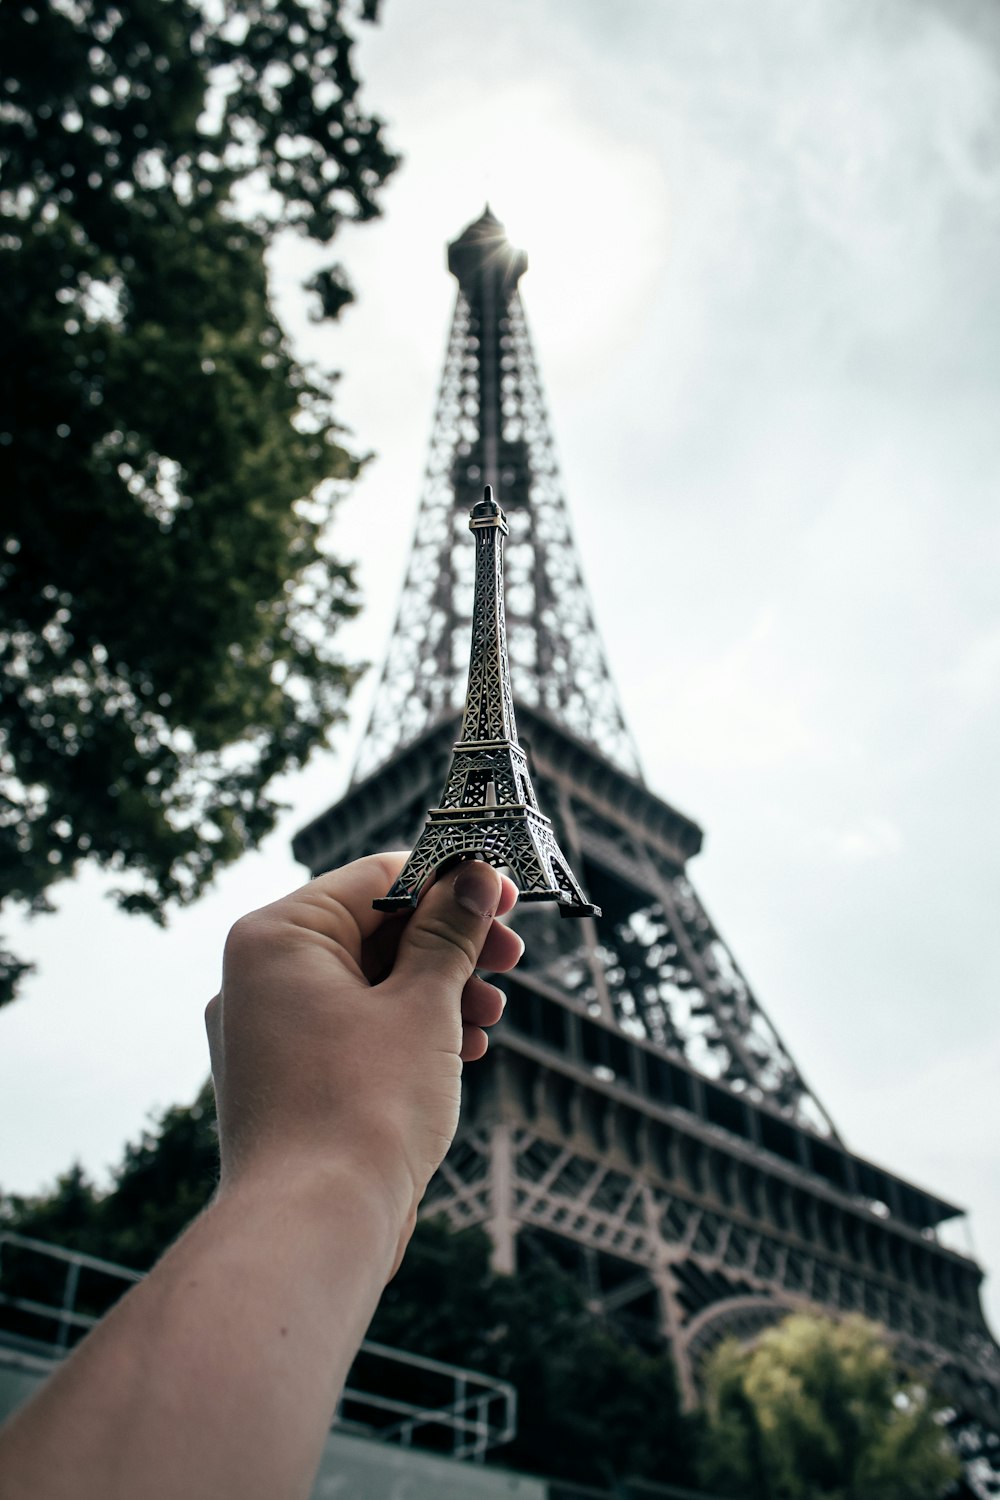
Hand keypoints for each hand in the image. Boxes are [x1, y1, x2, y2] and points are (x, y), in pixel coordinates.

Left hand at [205, 852, 521, 1269]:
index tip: (503, 893)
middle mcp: (260, 976)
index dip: (449, 881)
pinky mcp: (289, 1075)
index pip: (375, 879)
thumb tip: (473, 878)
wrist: (313, 1229)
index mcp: (278, 937)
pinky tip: (462, 1049)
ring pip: (369, 982)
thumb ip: (448, 934)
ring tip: (492, 1014)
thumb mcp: (422, 1005)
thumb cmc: (362, 1109)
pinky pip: (355, 1028)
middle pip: (373, 930)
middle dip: (449, 942)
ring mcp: (270, 1029)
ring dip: (438, 989)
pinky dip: (407, 1029)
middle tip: (510, 954)